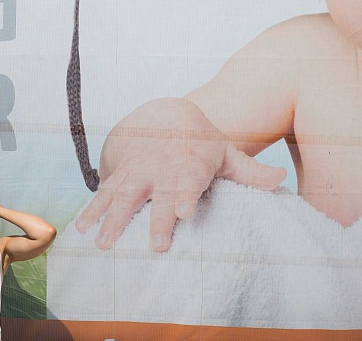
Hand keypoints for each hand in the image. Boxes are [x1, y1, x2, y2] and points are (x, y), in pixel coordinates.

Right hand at [74, 98, 285, 252]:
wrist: (163, 116)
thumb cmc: (201, 143)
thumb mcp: (225, 153)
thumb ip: (250, 171)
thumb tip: (281, 179)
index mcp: (190, 163)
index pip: (189, 180)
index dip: (186, 196)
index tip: (185, 212)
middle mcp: (161, 167)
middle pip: (157, 195)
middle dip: (155, 219)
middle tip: (155, 245)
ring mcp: (137, 170)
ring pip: (123, 195)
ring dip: (112, 219)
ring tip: (104, 244)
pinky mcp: (118, 173)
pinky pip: (102, 192)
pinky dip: (90, 209)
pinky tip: (80, 230)